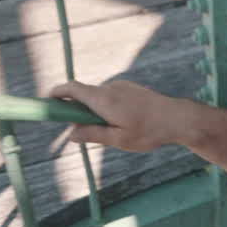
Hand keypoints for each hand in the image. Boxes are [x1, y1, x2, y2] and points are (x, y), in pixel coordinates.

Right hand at [48, 80, 181, 152]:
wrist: (178, 118)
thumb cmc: (149, 131)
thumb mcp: (118, 140)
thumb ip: (92, 135)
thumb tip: (71, 134)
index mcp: (104, 99)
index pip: (72, 89)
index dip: (57, 93)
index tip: (47, 101)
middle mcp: (110, 88)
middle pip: (84, 95)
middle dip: (78, 111)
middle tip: (83, 131)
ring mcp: (121, 86)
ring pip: (98, 98)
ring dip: (95, 111)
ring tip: (112, 131)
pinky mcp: (130, 89)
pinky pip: (111, 97)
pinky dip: (107, 108)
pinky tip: (123, 123)